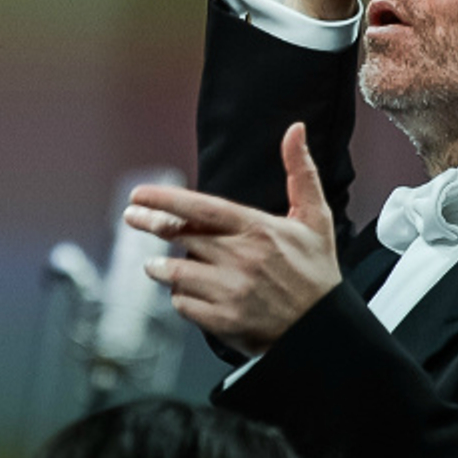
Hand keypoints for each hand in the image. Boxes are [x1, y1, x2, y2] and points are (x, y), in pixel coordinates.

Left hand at [124, 123, 341, 356]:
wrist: (325, 328)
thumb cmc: (317, 271)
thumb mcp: (315, 217)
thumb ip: (301, 171)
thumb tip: (296, 130)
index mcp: (257, 229)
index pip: (200, 208)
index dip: (164, 199)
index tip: (139, 195)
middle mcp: (240, 258)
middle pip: (179, 235)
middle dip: (150, 224)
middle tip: (132, 217)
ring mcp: (231, 291)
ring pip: (175, 273)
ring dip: (160, 267)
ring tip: (154, 263)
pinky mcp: (225, 321)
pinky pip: (185, 305)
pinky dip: (180, 298)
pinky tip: (183, 293)